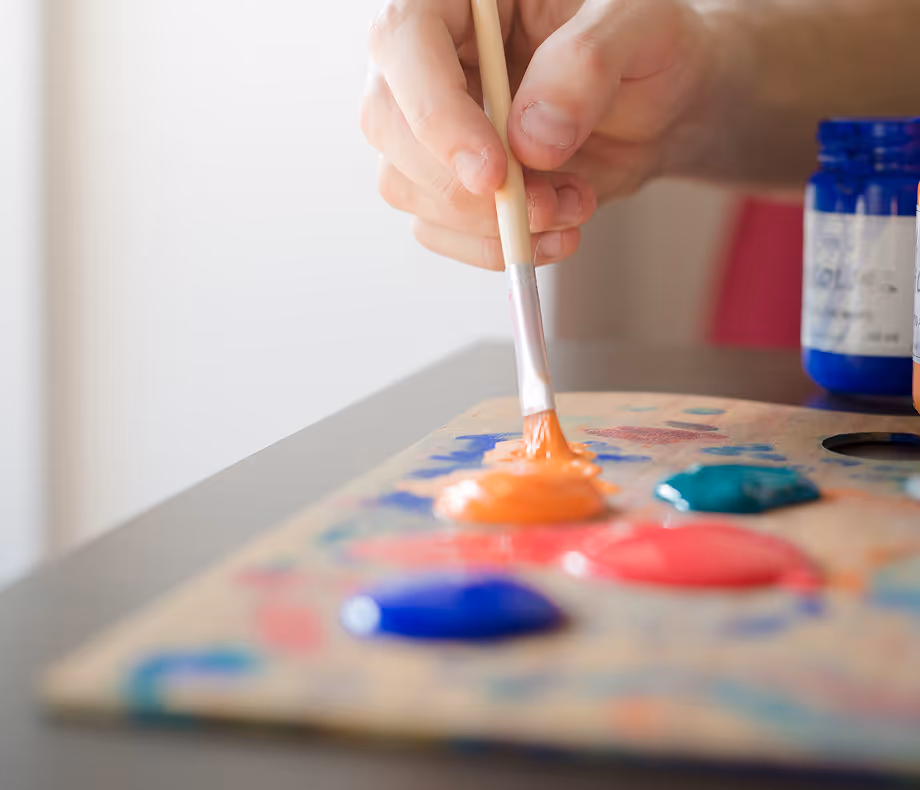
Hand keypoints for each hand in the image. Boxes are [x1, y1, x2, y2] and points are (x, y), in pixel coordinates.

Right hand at [361, 0, 710, 269]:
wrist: (660, 104)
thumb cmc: (647, 47)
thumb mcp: (641, 28)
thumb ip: (586, 66)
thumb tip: (530, 141)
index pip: (404, 42)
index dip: (436, 113)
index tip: (491, 173)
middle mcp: (432, 58)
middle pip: (388, 124)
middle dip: (464, 187)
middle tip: (542, 205)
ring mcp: (433, 123)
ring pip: (406, 186)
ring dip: (485, 222)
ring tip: (570, 206)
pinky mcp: (447, 178)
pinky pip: (435, 228)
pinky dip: (491, 247)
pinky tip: (551, 233)